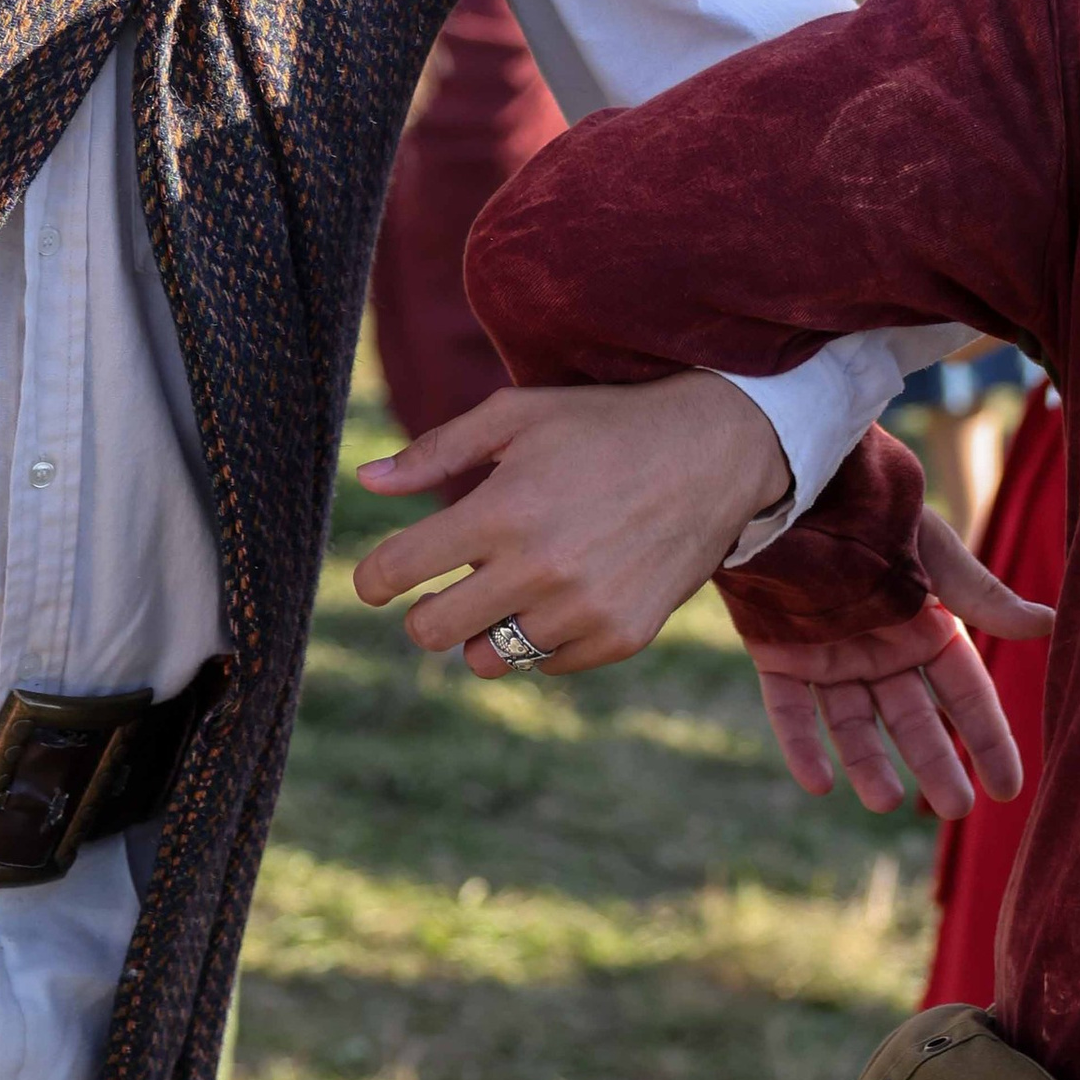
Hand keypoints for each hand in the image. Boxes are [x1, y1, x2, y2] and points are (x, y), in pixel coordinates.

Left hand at [351, 371, 795, 673]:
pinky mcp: (621, 636)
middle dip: (424, 613)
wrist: (714, 453)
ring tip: (511, 588)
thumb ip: (436, 451)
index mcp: (503, 510)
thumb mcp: (517, 416)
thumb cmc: (603, 426)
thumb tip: (365, 481)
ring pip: (488, 659)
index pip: (399, 569)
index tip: (375, 582)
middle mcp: (540, 568)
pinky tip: (561, 594)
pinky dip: (540, 638)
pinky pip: (545, 664)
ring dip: (485, 628)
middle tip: (441, 590)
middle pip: (433, 631)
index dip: (372, 580)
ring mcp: (584, 610)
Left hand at [746, 511, 1052, 818]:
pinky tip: (817, 784)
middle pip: (913, 718)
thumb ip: (980, 596)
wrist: (788, 479)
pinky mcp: (778, 654)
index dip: (987, 738)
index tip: (1007, 788)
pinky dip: (801, 745)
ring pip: (852, 723)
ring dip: (867, 763)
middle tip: (955, 807)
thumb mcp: (931, 551)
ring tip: (884, 803)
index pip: (965, 692)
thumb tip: (1050, 626)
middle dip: (935, 762)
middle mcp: (881, 648)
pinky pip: (790, 710)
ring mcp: (829, 655)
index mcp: (925, 625)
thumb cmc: (869, 502)